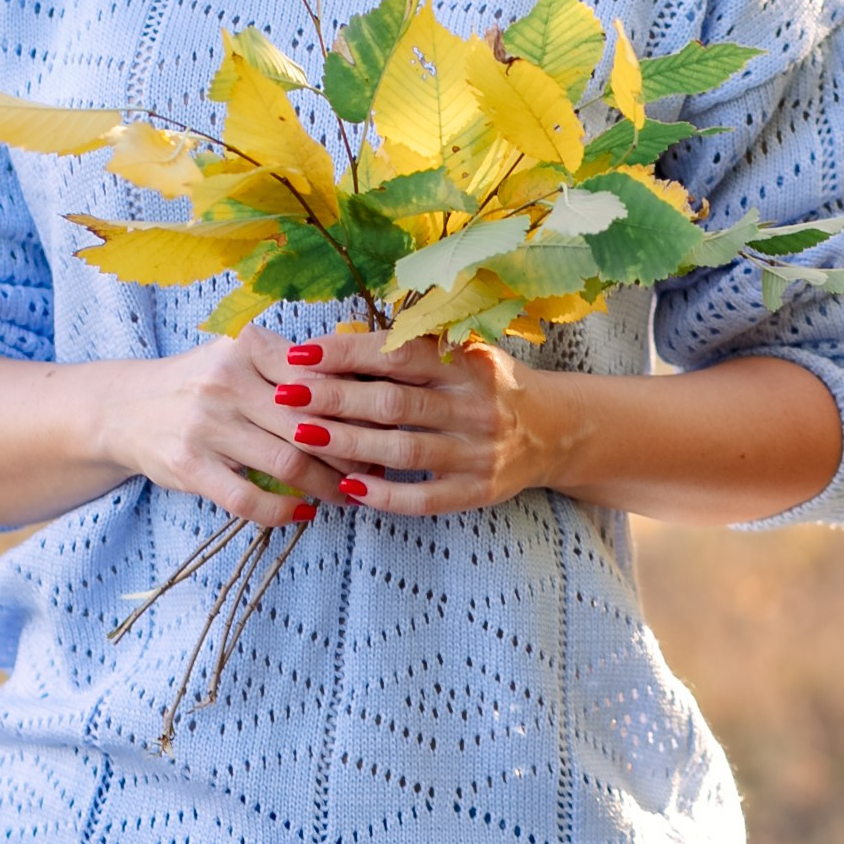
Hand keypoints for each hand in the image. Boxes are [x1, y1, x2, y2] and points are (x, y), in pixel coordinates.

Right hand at [102, 333, 378, 530]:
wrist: (125, 408)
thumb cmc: (201, 382)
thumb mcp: (240, 356)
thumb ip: (293, 363)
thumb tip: (365, 380)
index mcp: (246, 345)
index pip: (319, 376)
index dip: (357, 405)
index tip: (383, 424)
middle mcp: (226, 380)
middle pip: (311, 423)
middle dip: (352, 451)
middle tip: (377, 467)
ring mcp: (205, 425)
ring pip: (288, 463)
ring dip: (327, 486)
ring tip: (349, 494)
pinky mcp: (188, 466)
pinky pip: (248, 498)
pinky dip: (283, 511)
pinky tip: (304, 513)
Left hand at [253, 329, 560, 517]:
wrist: (557, 429)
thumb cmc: (490, 383)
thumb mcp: (465, 353)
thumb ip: (413, 351)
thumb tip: (336, 344)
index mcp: (468, 363)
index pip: (400, 354)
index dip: (348, 353)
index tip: (301, 353)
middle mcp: (476, 406)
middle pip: (395, 404)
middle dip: (336, 399)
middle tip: (286, 395)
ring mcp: (479, 453)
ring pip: (404, 451)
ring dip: (349, 444)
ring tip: (301, 435)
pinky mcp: (479, 492)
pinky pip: (425, 499)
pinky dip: (385, 495)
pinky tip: (347, 486)